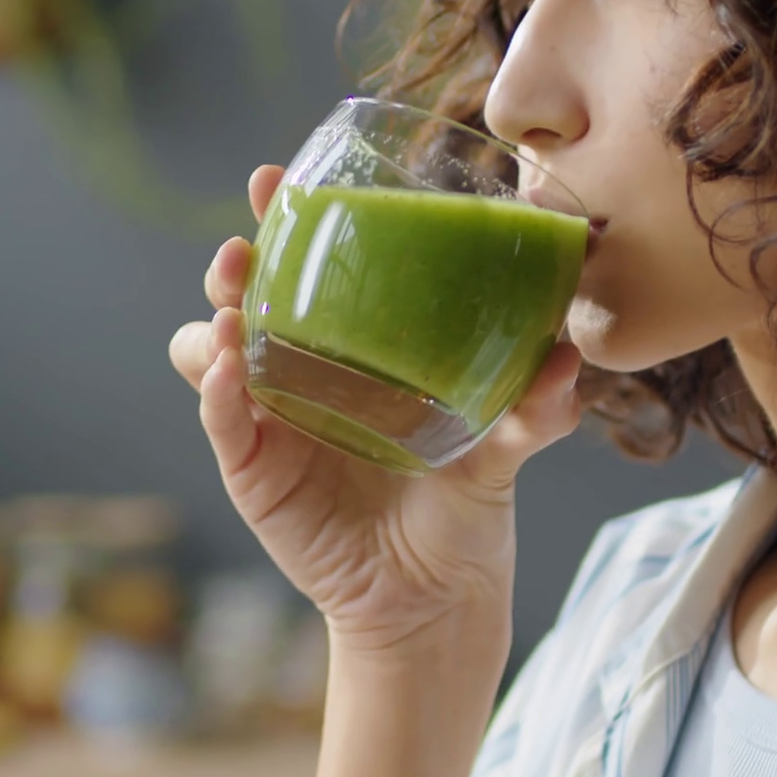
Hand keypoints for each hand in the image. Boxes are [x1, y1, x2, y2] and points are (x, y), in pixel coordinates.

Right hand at [169, 166, 584, 655]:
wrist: (439, 596)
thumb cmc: (464, 501)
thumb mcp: (505, 446)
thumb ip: (535, 406)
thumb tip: (570, 354)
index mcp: (350, 342)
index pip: (304, 265)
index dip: (282, 218)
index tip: (277, 180)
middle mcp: (298, 368)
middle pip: (240, 292)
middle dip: (235, 259)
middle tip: (246, 245)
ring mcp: (266, 417)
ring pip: (207, 347)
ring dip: (215, 320)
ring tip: (237, 312)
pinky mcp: (252, 471)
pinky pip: (220, 420)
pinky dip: (215, 392)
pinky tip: (228, 373)